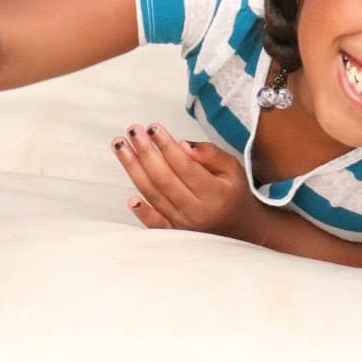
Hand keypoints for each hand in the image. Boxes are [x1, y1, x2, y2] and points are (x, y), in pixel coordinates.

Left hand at [113, 125, 256, 237]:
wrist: (241, 229)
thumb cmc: (234, 192)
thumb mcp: (233, 168)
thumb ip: (210, 154)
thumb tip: (182, 145)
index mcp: (215, 193)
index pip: (184, 166)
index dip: (166, 146)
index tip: (153, 128)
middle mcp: (198, 211)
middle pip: (164, 180)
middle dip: (145, 153)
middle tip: (132, 131)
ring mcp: (184, 225)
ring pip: (154, 196)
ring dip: (134, 170)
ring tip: (120, 146)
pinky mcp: (175, 233)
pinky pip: (155, 225)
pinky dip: (142, 213)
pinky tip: (130, 199)